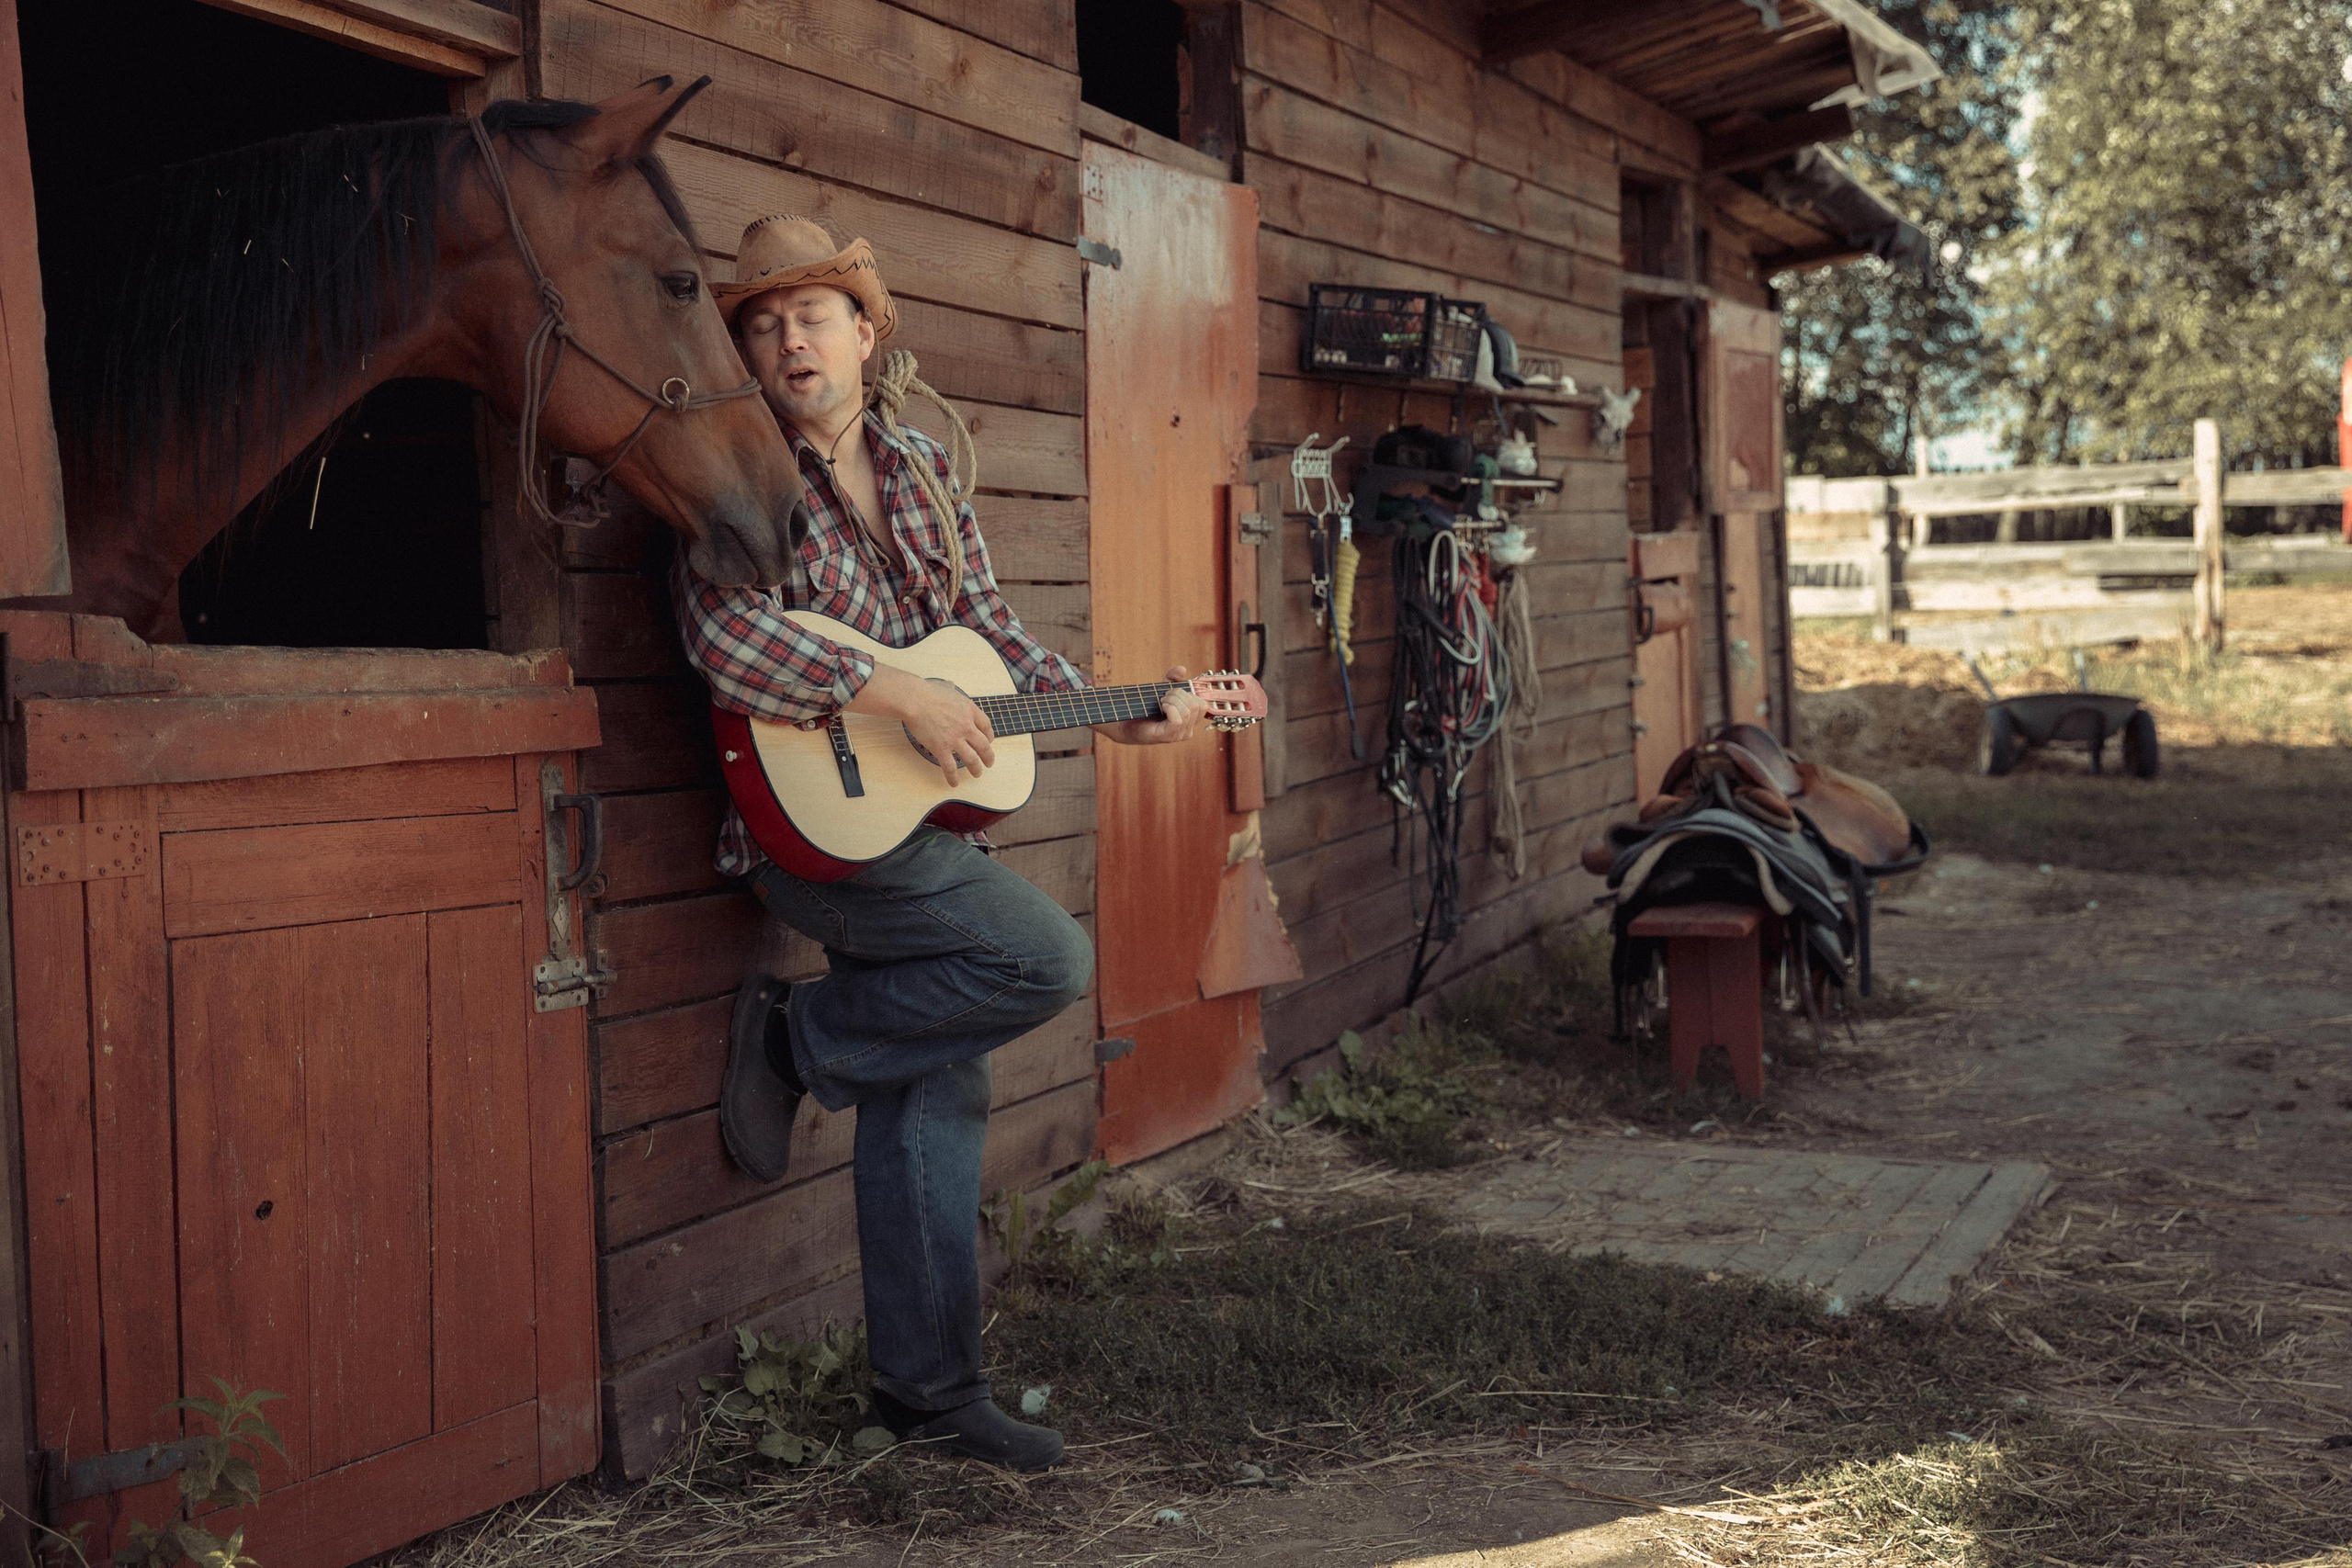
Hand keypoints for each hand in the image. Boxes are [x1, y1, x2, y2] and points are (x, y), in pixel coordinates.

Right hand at [850, 664, 995, 786]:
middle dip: (988, 756)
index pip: (986, 726)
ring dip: (976, 769)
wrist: (915, 700)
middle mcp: (967, 726)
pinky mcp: (942, 749)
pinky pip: (950, 767)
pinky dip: (953, 777)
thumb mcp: (946, 687)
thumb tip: (950, 686)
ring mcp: (955, 739)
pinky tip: (954, 783)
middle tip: (989, 762)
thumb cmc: (928, 692)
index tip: (989, 741)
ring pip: (972, 759)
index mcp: (970, 710)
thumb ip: (951, 689)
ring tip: (977, 774)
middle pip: (984, 745)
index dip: (990, 736)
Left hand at [1100, 665, 1209, 746]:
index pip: (1203, 705)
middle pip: (1197, 706)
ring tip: (1161, 701)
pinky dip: (1170, 708)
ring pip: (1187, 712)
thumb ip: (1172, 679)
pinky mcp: (1168, 736)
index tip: (1172, 693)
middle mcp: (1188, 730)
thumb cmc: (1145, 708)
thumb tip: (1182, 668)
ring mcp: (1179, 735)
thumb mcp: (1161, 690)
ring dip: (1172, 700)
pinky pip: (1177, 720)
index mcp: (1190, 721)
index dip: (1189, 694)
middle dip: (1180, 695)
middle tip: (1164, 696)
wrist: (1127, 722)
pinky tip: (1161, 707)